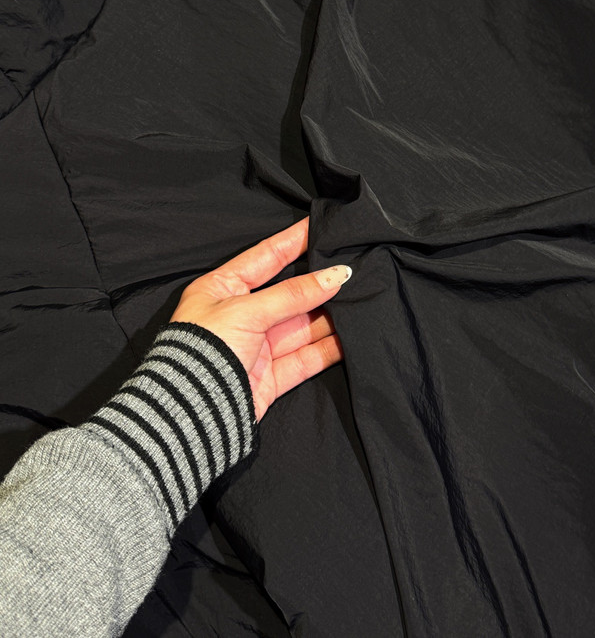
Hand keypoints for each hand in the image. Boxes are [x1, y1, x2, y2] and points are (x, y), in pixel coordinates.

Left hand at [169, 216, 349, 421]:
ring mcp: (256, 347)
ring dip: (329, 315)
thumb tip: (336, 276)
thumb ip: (294, 294)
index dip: (293, 241)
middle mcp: (240, 315)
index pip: (265, 256)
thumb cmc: (204, 351)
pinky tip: (351, 336)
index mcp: (222, 289)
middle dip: (319, 282)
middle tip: (352, 266)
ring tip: (361, 300)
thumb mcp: (247, 311)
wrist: (189, 416)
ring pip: (301, 326)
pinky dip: (328, 348)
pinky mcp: (270, 377)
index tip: (322, 224)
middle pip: (289, 294)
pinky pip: (305, 358)